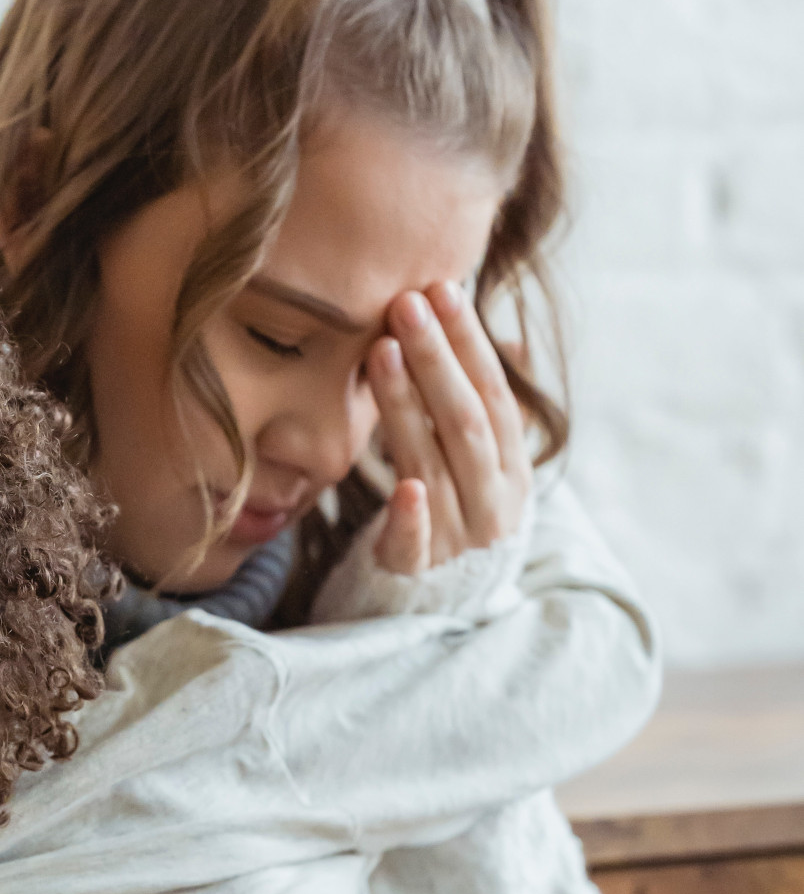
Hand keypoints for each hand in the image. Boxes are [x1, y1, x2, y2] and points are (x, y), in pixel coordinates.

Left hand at [366, 281, 531, 574]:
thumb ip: (478, 407)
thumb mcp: (476, 462)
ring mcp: (459, 536)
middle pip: (465, 420)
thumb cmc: (455, 512)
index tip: (441, 289)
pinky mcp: (419, 570)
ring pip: (433, 463)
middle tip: (405, 303)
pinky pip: (416, 544)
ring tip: (382, 350)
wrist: (443, 604)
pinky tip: (402, 488)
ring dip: (408, 405)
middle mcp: (494, 499)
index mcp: (511, 467)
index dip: (468, 342)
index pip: (492, 394)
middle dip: (437, 358)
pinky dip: (411, 516)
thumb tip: (506, 337)